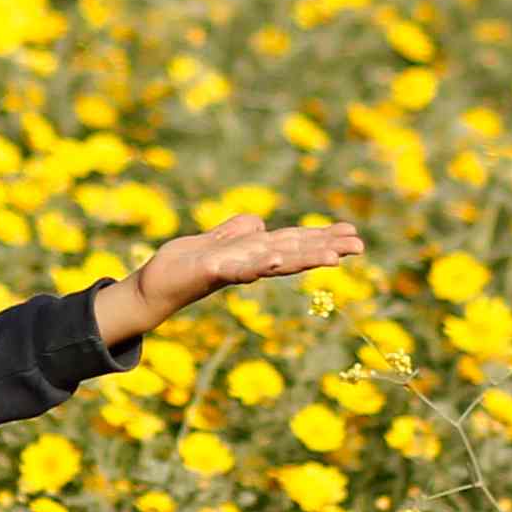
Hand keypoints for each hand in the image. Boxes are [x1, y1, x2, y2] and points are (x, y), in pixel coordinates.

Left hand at [88, 211, 361, 346]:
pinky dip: (257, 264)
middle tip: (360, 245)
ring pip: (274, 261)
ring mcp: (231, 268)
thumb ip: (237, 232)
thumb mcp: (214, 242)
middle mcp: (247, 263)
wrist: (150, 287)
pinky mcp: (209, 271)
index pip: (292, 241)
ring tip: (332, 256)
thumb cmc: (181, 267)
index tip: (352, 233)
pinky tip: (276, 259)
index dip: (321, 237)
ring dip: (303, 258)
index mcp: (251, 253)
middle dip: (326, 248)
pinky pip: (238, 267)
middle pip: (293, 252)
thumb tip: (261, 224)